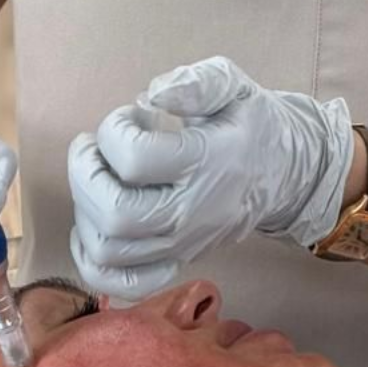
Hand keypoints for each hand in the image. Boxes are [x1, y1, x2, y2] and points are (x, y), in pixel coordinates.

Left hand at [68, 57, 354, 298]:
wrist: (282, 175)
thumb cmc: (250, 127)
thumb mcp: (235, 87)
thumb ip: (197, 83)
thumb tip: (153, 94)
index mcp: (205, 162)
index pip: (133, 158)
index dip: (114, 129)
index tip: (129, 116)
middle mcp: (190, 211)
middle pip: (114, 212)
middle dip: (84, 173)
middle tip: (94, 148)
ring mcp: (181, 243)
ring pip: (108, 248)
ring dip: (85, 210)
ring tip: (97, 181)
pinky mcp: (174, 261)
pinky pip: (121, 283)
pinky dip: (93, 261)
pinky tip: (93, 228)